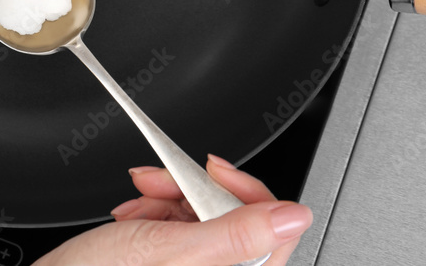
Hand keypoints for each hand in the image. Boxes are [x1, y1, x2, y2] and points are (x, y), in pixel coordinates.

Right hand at [34, 155, 311, 265]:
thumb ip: (236, 234)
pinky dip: (152, 211)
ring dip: (166, 197)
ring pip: (202, 217)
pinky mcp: (170, 265)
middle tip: (161, 181)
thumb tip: (294, 216)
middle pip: (232, 218)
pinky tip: (130, 217)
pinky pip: (178, 227)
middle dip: (190, 190)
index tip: (211, 169)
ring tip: (138, 201)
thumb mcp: (172, 251)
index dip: (243, 190)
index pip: (274, 231)